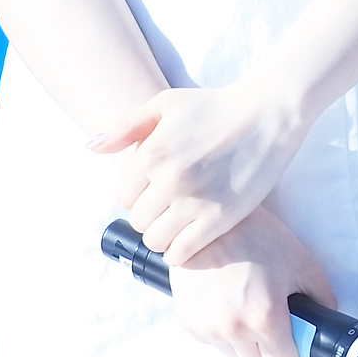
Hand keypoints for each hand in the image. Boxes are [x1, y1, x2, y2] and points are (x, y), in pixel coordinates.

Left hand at [89, 81, 305, 263]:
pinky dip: (180, 251)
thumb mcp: (165, 104)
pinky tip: (189, 236)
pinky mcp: (220, 219)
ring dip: (163, 235)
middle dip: (149, 214)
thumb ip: (125, 127)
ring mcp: (195, 202)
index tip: (152, 189)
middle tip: (167, 205)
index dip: (135, 194)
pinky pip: (183, 252)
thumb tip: (91, 148)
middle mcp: (169, 180)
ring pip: (156, 240)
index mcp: (152, 152)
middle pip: (138, 220)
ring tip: (178, 221)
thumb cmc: (214, 106)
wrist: (267, 114)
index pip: (122, 196)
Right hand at [167, 205, 335, 356]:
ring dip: (243, 340)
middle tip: (270, 319)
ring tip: (245, 303)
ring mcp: (208, 327)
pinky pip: (212, 340)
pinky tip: (225, 300)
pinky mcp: (189, 321)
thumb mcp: (301, 261)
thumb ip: (322, 297)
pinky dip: (221, 329)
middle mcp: (235, 330)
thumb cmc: (258, 236)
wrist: (210, 218)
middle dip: (268, 349)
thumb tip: (326, 320)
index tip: (292, 342)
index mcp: (265, 318)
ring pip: (234, 354)